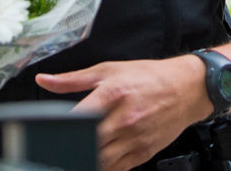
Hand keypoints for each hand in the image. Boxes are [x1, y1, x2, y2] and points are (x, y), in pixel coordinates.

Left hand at [36, 56, 212, 170]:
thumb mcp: (107, 70)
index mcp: (112, 94)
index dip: (60, 129)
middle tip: (59, 146)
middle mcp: (124, 119)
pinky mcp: (143, 152)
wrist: (186, 88)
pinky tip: (96, 159)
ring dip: (85, 159)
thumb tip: (44, 80)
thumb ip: (72, 79)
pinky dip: (103, 167)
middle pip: (88, 143)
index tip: (49, 133)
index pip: (78, 118)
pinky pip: (117, 168)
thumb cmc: (147, 77)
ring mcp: (135, 138)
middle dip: (71, 146)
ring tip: (76, 153)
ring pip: (101, 161)